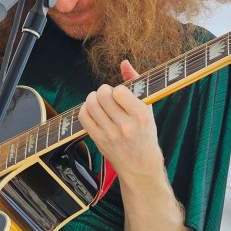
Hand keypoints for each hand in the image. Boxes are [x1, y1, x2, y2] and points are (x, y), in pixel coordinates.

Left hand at [78, 60, 163, 183]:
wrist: (140, 167)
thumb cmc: (145, 135)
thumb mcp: (147, 109)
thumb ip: (136, 83)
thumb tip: (124, 63)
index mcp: (141, 116)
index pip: (119, 91)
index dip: (117, 90)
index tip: (120, 95)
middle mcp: (125, 125)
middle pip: (102, 95)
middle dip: (103, 92)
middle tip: (108, 97)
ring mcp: (110, 134)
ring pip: (90, 104)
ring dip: (93, 99)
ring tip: (100, 103)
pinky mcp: (98, 140)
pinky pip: (83, 117)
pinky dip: (86, 110)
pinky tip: (94, 112)